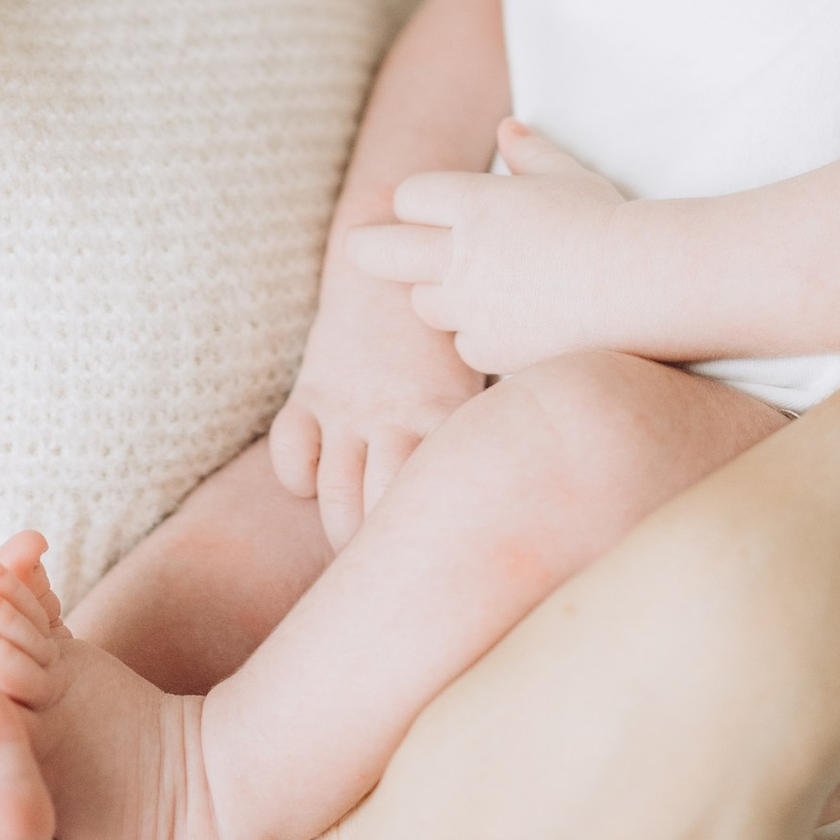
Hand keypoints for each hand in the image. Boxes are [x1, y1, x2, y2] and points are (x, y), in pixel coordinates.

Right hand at [270, 275, 482, 549]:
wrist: (396, 265)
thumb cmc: (451, 335)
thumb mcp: (484, 377)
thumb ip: (502, 428)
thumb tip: (549, 485)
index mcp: (446, 415)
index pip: (437, 496)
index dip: (435, 543)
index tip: (445, 573)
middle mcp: (394, 416)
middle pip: (377, 507)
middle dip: (379, 552)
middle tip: (391, 574)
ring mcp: (349, 406)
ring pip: (333, 491)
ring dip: (340, 527)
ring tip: (352, 551)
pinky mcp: (313, 391)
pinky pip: (290, 450)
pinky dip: (297, 477)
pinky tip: (314, 481)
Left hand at [347, 120, 635, 373]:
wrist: (642, 286)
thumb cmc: (609, 224)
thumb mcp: (569, 176)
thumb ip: (530, 154)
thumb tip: (508, 128)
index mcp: (474, 201)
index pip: (410, 196)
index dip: (417, 204)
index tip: (428, 212)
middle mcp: (460, 253)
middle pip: (379, 251)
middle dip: (368, 248)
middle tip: (363, 249)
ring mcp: (469, 305)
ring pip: (423, 303)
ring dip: (439, 296)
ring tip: (477, 291)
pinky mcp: (488, 349)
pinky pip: (464, 344)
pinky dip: (480, 337)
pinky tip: (516, 327)